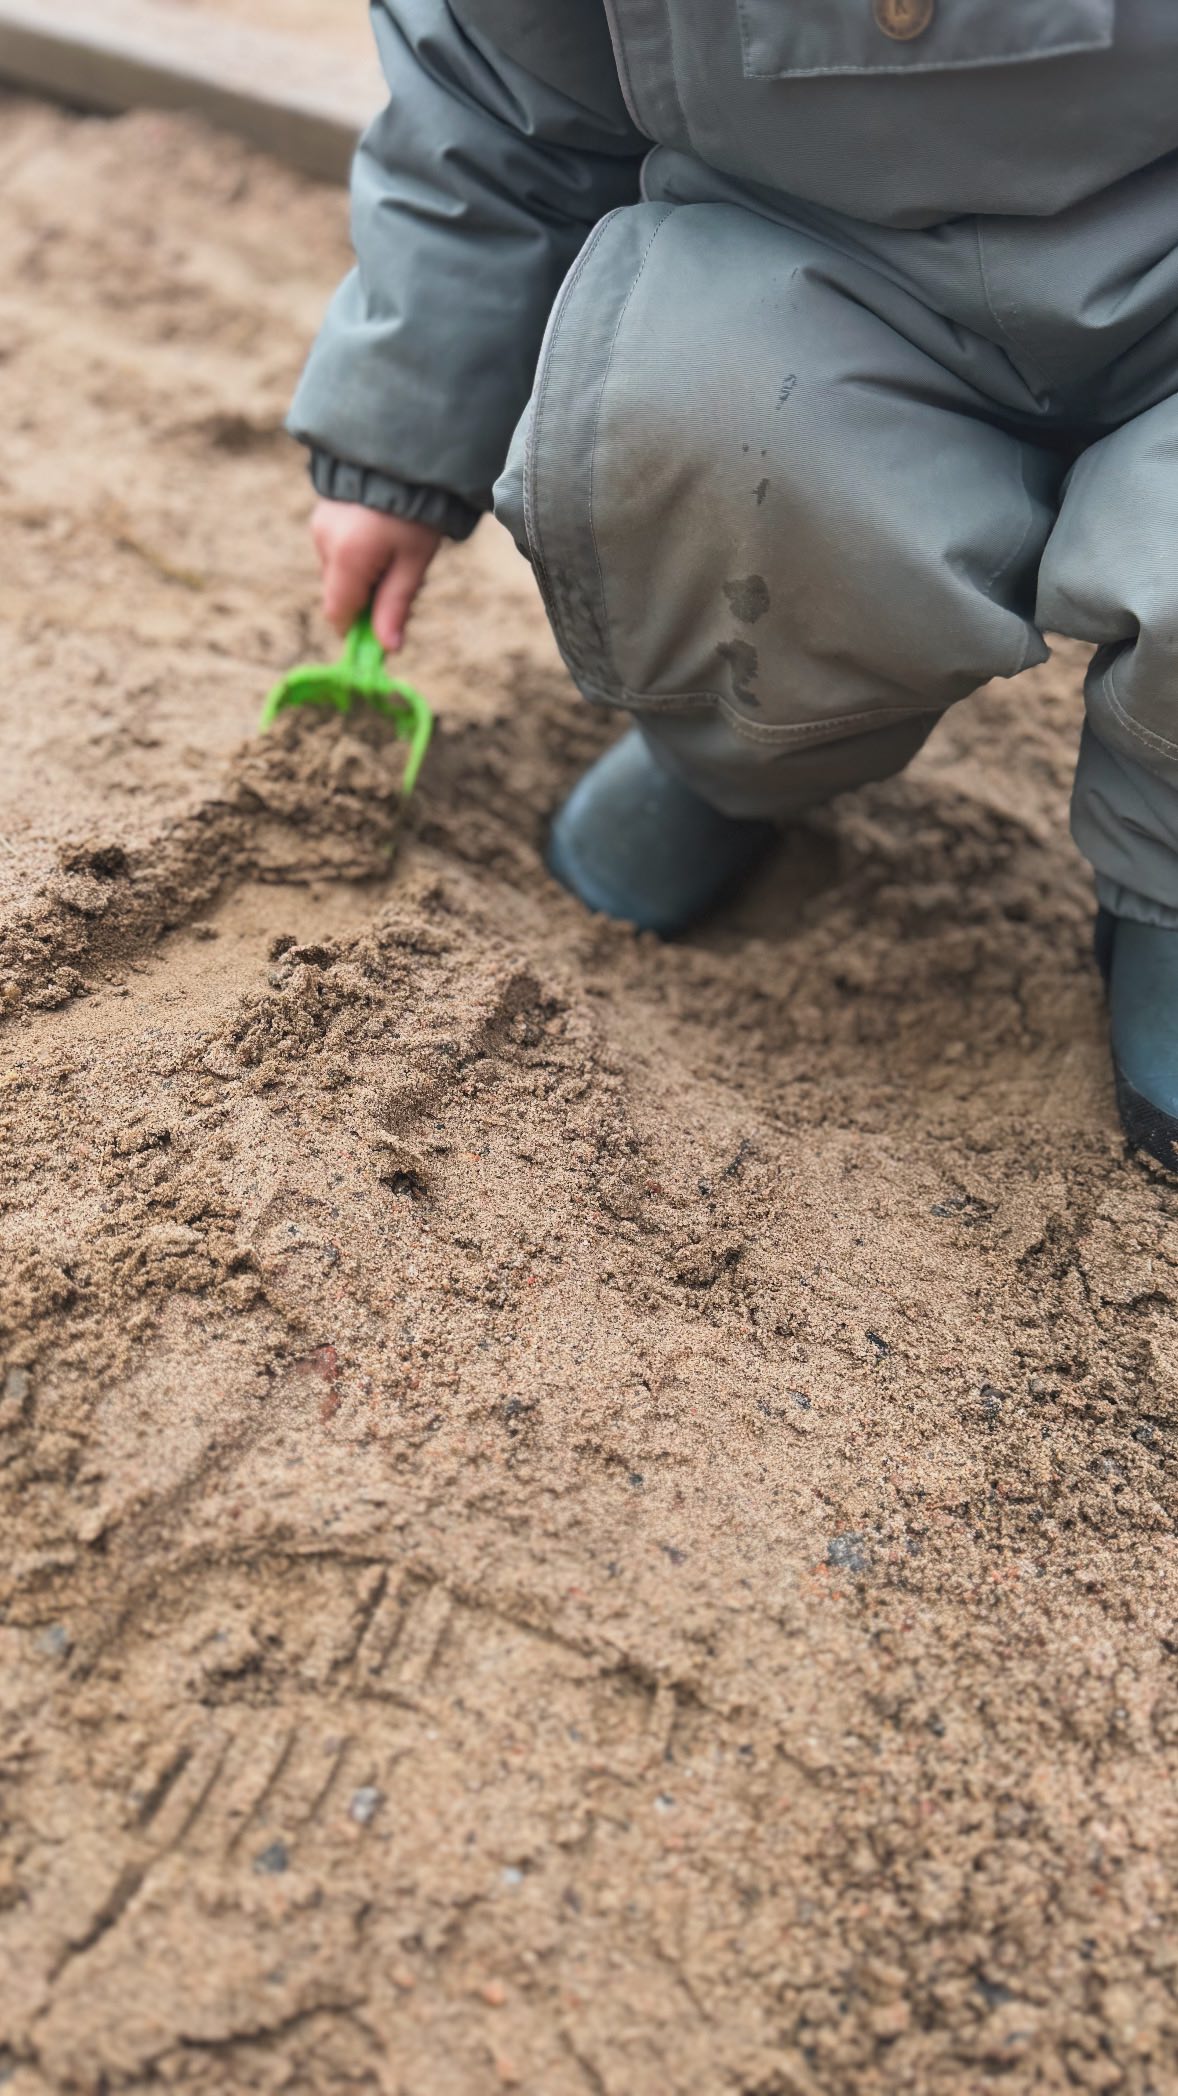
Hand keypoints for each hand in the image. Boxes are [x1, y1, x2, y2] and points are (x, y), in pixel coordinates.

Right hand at [311, 500, 441, 652]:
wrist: (406, 455)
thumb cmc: (417, 512)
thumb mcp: (414, 562)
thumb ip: (395, 606)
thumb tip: (387, 649)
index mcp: (347, 558)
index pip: (337, 614)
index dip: (357, 628)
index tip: (381, 628)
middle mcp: (325, 543)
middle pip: (338, 594)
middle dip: (365, 598)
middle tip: (401, 578)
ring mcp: (319, 526)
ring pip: (337, 572)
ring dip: (361, 574)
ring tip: (394, 550)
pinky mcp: (322, 514)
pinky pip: (335, 550)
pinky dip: (355, 554)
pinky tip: (379, 535)